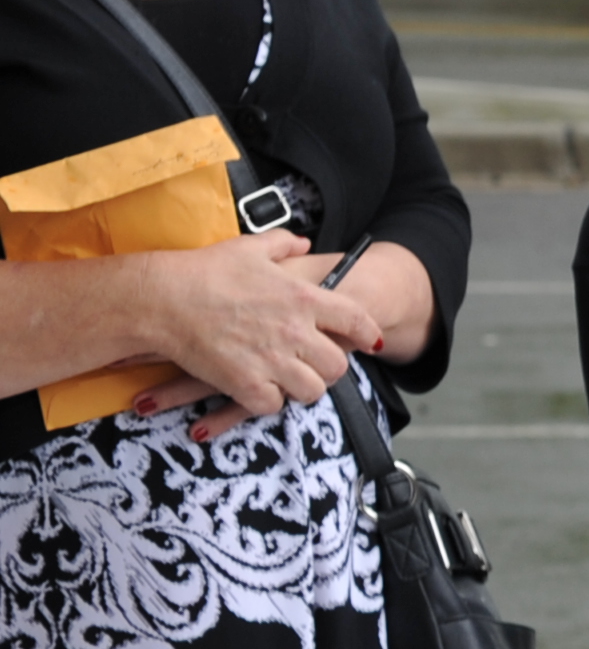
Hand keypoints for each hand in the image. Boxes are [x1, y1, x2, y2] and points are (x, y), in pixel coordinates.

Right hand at [133, 231, 383, 430]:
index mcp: (303, 298)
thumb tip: (303, 243)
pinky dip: (266, 401)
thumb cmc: (202, 272)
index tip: (369, 342)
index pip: (357, 321)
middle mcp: (295, 331)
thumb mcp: (248, 248)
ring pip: (311, 390)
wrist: (160, 299)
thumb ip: (283, 244)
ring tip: (286, 381)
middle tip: (312, 366)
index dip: (368, 335)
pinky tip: (255, 389)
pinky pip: (273, 405)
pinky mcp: (246, 384)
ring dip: (300, 388)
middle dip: (328, 368)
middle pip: (338, 365)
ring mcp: (272, 360)